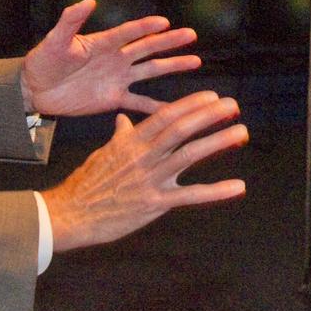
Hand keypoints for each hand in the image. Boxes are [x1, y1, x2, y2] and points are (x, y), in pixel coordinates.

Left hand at [20, 0, 200, 116]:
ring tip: (194, 61)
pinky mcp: (113, 98)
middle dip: (169, 42)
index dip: (145, 27)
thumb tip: (88, 1)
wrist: (36, 89)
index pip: (129, 32)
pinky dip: (155, 107)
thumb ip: (70, 21)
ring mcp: (117, 78)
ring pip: (150, 71)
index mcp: (103, 42)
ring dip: (171, 66)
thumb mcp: (55, 40)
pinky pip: (138, 102)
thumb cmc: (44, 60)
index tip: (164, 22)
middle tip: (190, 35)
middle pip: (147, 48)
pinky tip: (174, 108)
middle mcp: (116, 58)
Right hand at [41, 90, 246, 249]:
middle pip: (180, 128)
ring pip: (188, 154)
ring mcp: (149, 179)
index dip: (191, 104)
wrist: (69, 214)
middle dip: (209, 115)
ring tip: (241, 132)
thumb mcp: (103, 153)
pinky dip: (216, 191)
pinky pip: (189, 195)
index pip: (165, 115)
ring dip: (218, 141)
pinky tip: (237, 186)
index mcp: (131, 141)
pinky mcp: (154, 204)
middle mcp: (142, 156)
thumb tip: (124, 119)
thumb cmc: (86, 183)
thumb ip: (120, 136)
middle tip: (233, 105)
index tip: (212, 96)